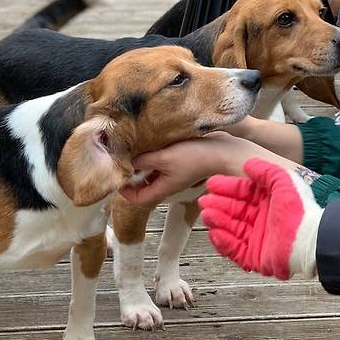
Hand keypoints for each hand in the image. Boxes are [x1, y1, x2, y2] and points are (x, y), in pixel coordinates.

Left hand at [119, 132, 244, 205]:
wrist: (223, 150)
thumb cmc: (195, 157)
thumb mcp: (164, 158)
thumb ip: (143, 160)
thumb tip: (125, 161)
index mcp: (163, 188)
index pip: (137, 199)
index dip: (124, 191)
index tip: (116, 176)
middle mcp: (168, 182)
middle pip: (143, 184)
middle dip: (131, 174)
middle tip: (121, 158)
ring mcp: (175, 172)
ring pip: (152, 171)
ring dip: (142, 162)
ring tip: (133, 148)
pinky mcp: (182, 160)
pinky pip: (162, 160)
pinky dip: (154, 154)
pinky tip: (150, 141)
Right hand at [199, 158, 322, 279]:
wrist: (310, 241)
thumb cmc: (301, 211)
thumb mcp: (284, 181)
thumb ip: (265, 171)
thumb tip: (248, 163)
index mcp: (268, 202)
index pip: (242, 193)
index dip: (227, 187)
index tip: (211, 183)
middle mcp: (262, 220)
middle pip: (234, 211)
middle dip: (218, 205)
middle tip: (204, 200)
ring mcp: (258, 239)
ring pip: (231, 229)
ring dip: (217, 221)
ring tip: (207, 215)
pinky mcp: (255, 257)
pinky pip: (234, 250)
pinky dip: (223, 242)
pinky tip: (215, 233)